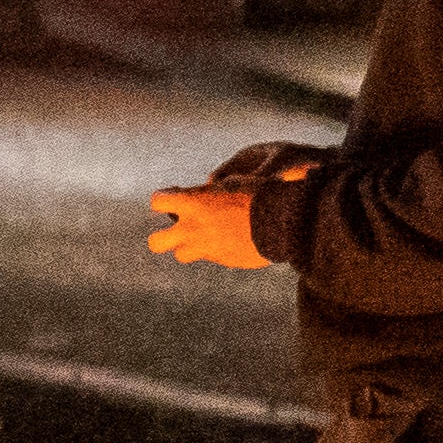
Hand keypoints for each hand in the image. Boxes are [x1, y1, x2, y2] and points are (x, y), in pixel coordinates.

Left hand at [145, 181, 277, 269]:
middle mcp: (192, 229)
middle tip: (175, 229)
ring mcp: (206, 248)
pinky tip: (230, 239)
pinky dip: (215, 249)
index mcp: (192, 203)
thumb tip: (201, 195)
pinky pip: (210, 256)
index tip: (173, 197)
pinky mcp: (222, 259)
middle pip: (156, 242)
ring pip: (181, 254)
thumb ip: (208, 192)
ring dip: (188, 246)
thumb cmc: (260, 194)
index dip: (164, 198)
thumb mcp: (231, 182)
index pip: (158, 201)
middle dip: (161, 236)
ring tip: (204, 236)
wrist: (286, 220)